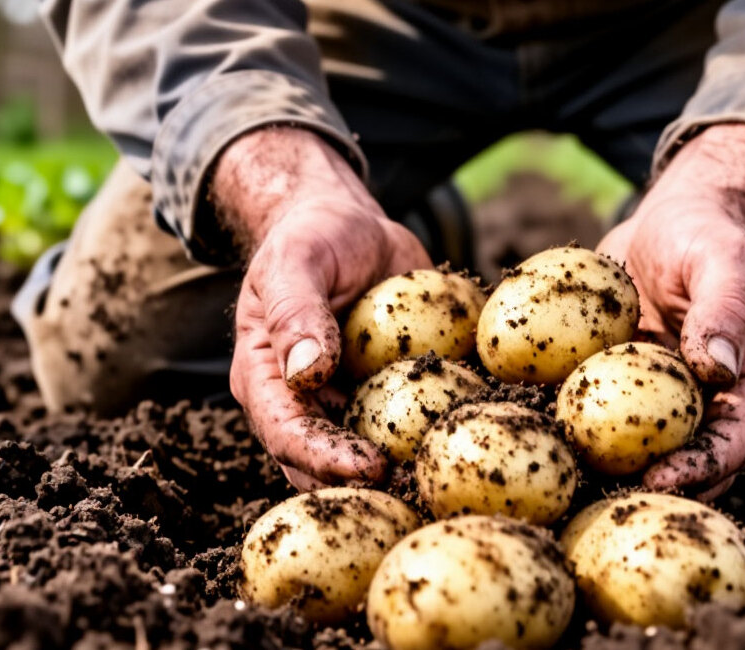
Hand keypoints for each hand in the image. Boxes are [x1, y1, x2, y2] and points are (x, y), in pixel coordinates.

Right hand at [213, 127, 432, 490]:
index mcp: (267, 381)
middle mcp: (306, 405)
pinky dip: (441, 431)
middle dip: (368, 485)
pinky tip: (477, 433)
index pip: (288, 435)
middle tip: (418, 489)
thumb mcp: (296, 261)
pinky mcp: (390, 396)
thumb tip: (308, 372)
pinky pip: (413, 422)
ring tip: (449, 476)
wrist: (349, 227)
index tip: (370, 468)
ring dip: (408, 470)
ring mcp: (349, 404)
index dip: (325, 459)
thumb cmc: (311, 239)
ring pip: (373, 455)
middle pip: (327, 466)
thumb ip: (296, 312)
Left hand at [598, 124, 744, 500]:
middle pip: (690, 458)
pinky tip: (533, 431)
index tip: (661, 479)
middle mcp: (712, 401)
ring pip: (641, 446)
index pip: (738, 438)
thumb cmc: (709, 235)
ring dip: (608, 466)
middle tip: (606, 495)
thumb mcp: (724, 259)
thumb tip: (715, 369)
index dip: (704, 466)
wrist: (669, 222)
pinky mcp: (621, 387)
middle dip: (652, 483)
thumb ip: (724, 309)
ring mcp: (664, 398)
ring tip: (566, 478)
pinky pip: (599, 411)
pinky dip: (571, 424)